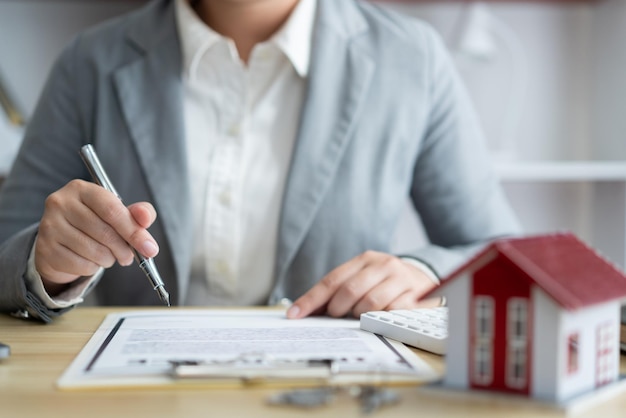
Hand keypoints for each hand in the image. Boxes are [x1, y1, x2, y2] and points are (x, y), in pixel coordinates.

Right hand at [35, 179, 158, 293]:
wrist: (60, 240)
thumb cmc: (95, 222)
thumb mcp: (118, 212)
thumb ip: (138, 213)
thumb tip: (146, 219)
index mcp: (81, 189)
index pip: (112, 210)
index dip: (133, 231)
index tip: (150, 248)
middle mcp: (61, 203)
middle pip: (105, 232)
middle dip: (124, 249)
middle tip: (129, 256)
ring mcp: (49, 226)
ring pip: (94, 251)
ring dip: (109, 259)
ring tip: (109, 255)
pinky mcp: (46, 249)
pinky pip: (82, 265)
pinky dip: (93, 267)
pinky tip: (91, 260)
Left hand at [286, 250, 439, 318]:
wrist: (422, 276)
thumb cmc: (385, 281)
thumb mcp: (362, 278)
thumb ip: (338, 290)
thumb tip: (306, 310)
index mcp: (364, 259)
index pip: (331, 280)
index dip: (311, 299)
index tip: (295, 314)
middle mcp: (381, 265)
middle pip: (350, 290)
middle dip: (337, 309)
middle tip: (335, 316)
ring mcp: (399, 278)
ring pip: (370, 302)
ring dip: (359, 315)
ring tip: (359, 316)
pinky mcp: (414, 294)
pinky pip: (392, 312)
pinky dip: (381, 318)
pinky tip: (379, 318)